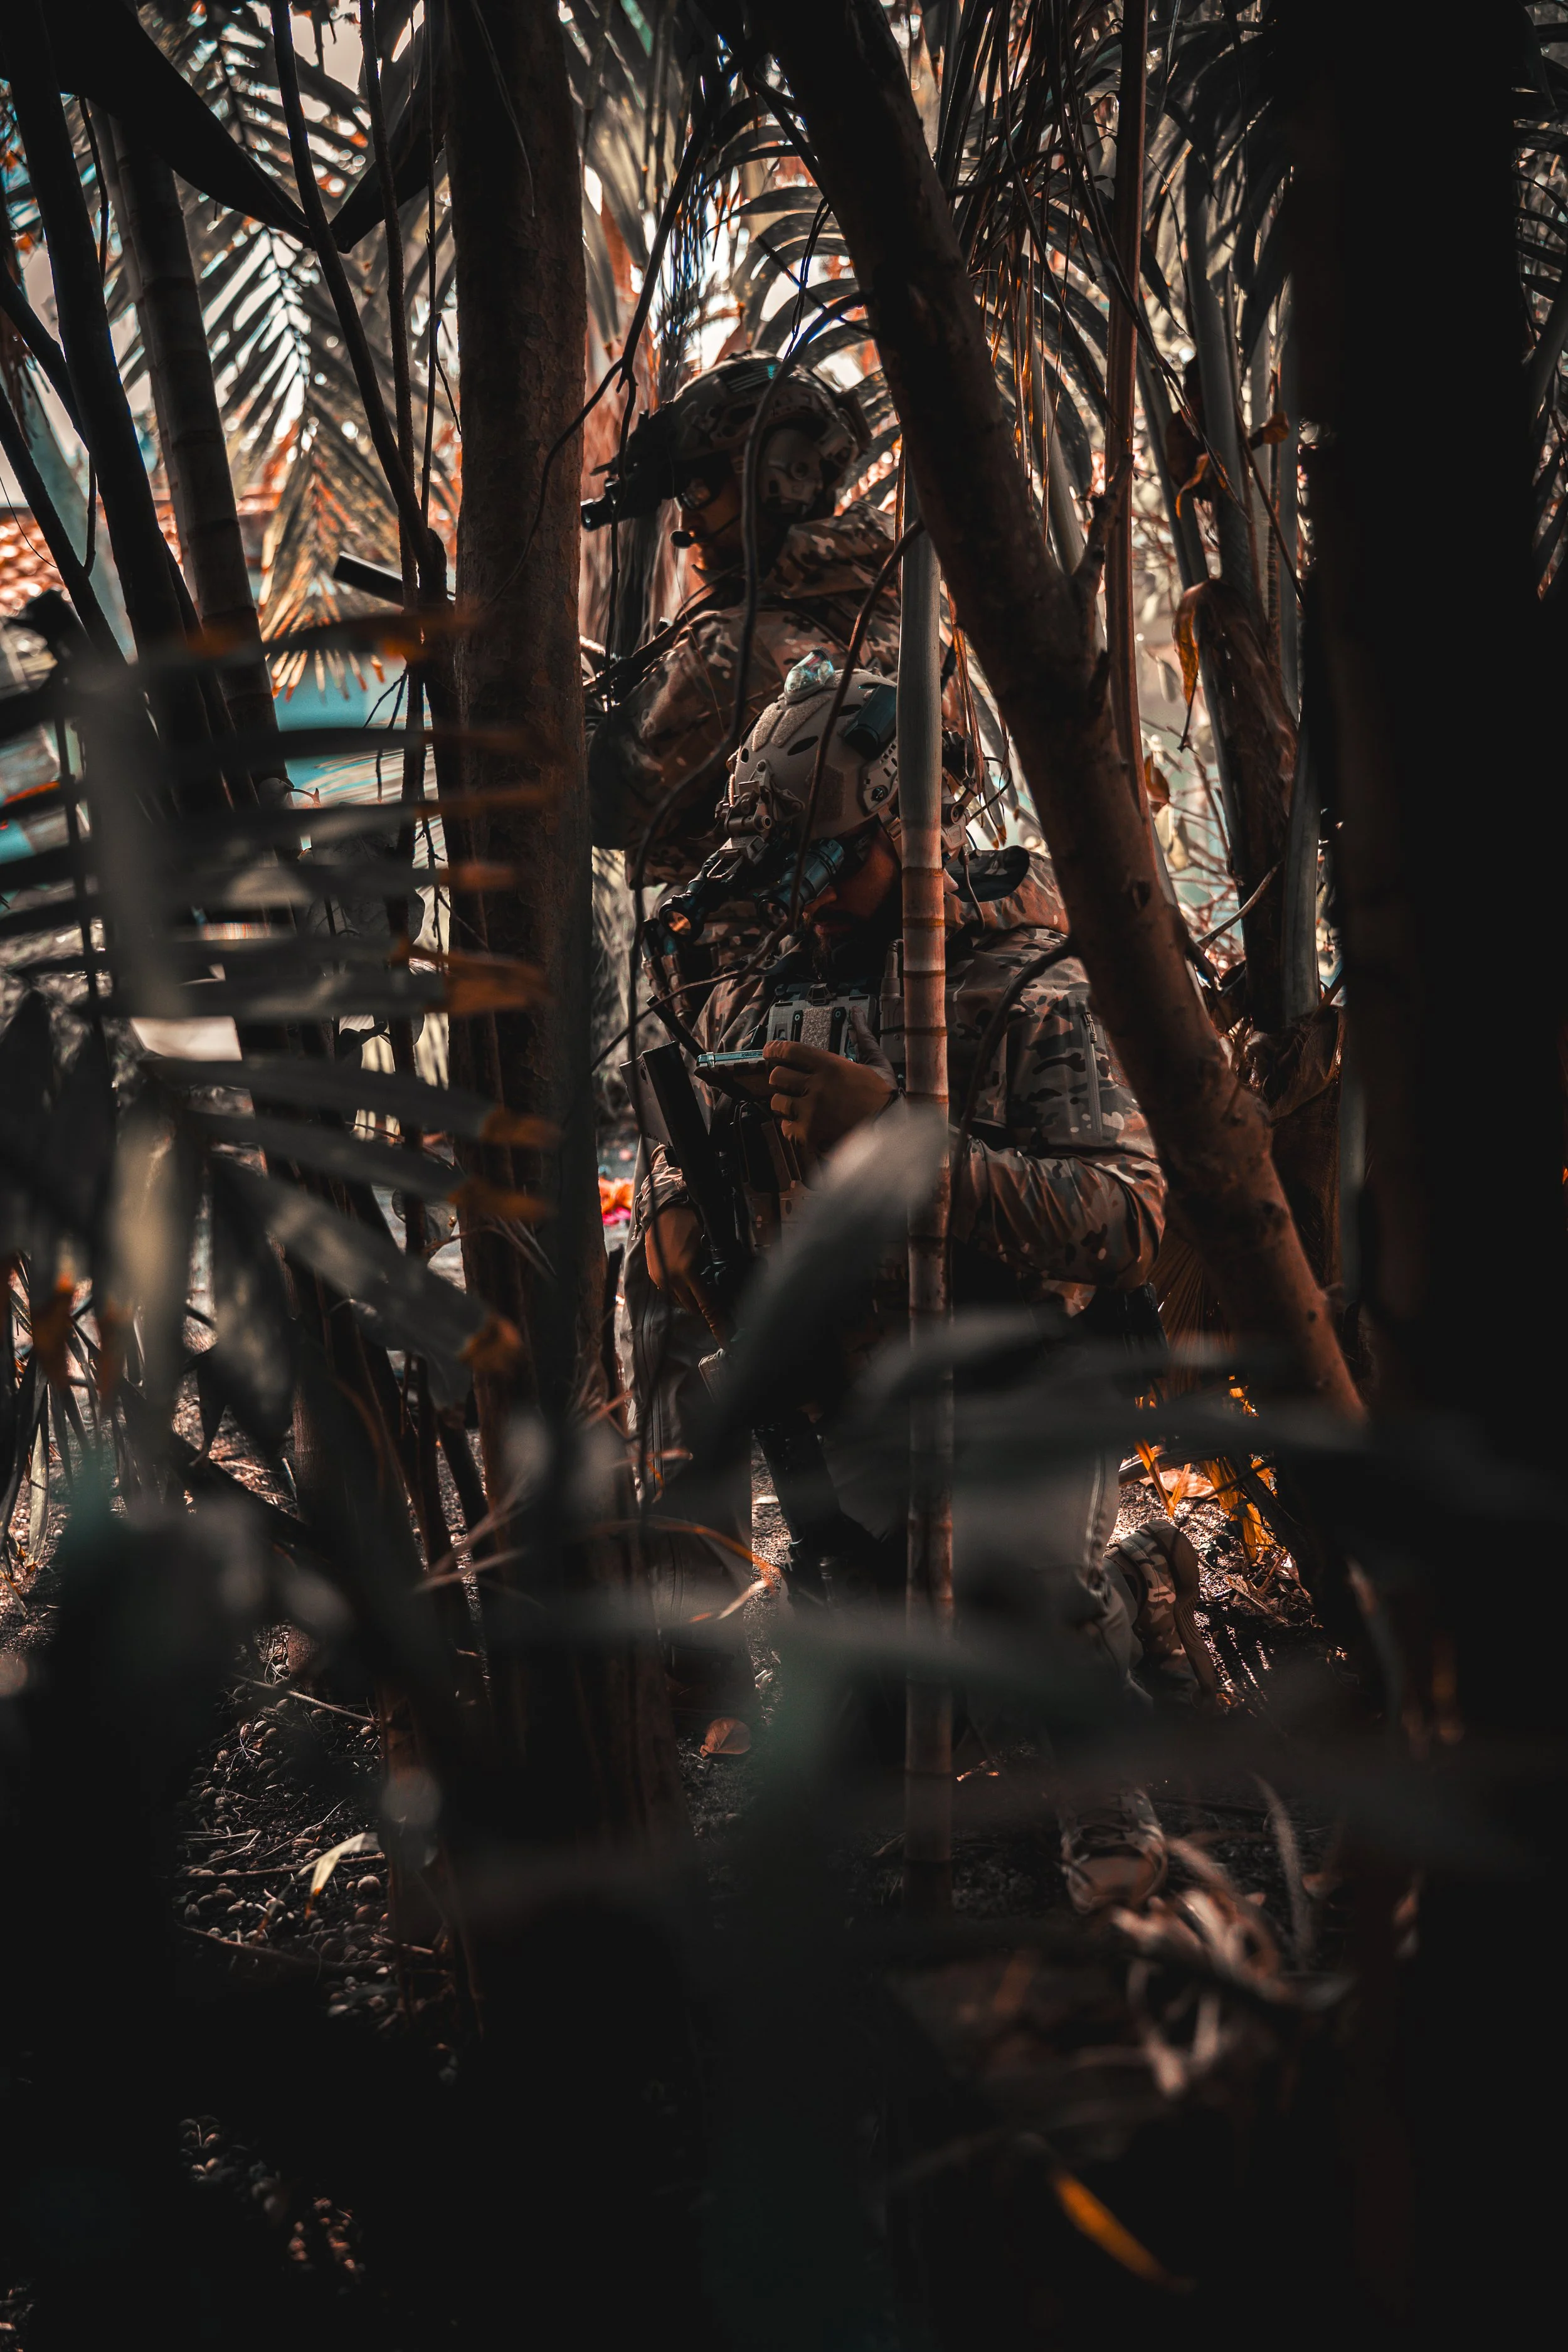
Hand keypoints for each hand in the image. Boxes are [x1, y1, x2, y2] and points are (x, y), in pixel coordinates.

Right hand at [644, 1203, 716, 1326]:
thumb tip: (725, 1282)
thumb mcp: (707, 1244)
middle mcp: (672, 1280)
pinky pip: (669, 1292)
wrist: (661, 1212)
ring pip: (679, 1301)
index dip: (717, 1323)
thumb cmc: (689, 1223)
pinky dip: (679, 1291)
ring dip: (690, 1299)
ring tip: (699, 1289)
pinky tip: (685, 1281)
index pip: (706, 1304)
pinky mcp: (654, 1276)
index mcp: (687, 1272)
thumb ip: (713, 1266)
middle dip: (704, 1308)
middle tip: (715, 1302)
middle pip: (692, 1307)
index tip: (725, 1338)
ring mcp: (660, 1279)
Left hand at [763, 1029, 895, 1159]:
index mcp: (830, 1066)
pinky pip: (785, 1127)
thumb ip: (862, 1037)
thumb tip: (857, 1015)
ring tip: (795, 1104)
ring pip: (777, 1102)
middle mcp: (816, 1087)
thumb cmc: (885, 1099)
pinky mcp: (809, 1134)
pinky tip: (802, 1123)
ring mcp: (810, 1111)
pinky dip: (791, 1125)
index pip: (790, 1050)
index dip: (775, 1049)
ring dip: (784, 1102)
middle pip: (777, 1076)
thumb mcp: (876, 1063)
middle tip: (787, 1081)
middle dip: (779, 1078)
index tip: (770, 1051)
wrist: (891, 1132)